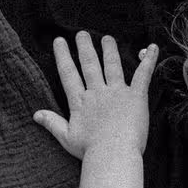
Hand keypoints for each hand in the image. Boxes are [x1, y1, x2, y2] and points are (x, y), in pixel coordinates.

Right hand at [34, 29, 156, 160]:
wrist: (113, 154)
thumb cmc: (90, 150)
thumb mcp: (67, 137)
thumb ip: (52, 123)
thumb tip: (35, 114)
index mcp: (80, 102)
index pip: (68, 74)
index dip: (63, 56)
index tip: (59, 41)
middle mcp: (97, 92)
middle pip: (89, 65)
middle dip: (85, 47)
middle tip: (82, 33)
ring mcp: (117, 92)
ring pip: (112, 65)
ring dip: (109, 50)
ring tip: (107, 38)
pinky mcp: (136, 96)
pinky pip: (143, 75)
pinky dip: (149, 60)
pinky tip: (153, 48)